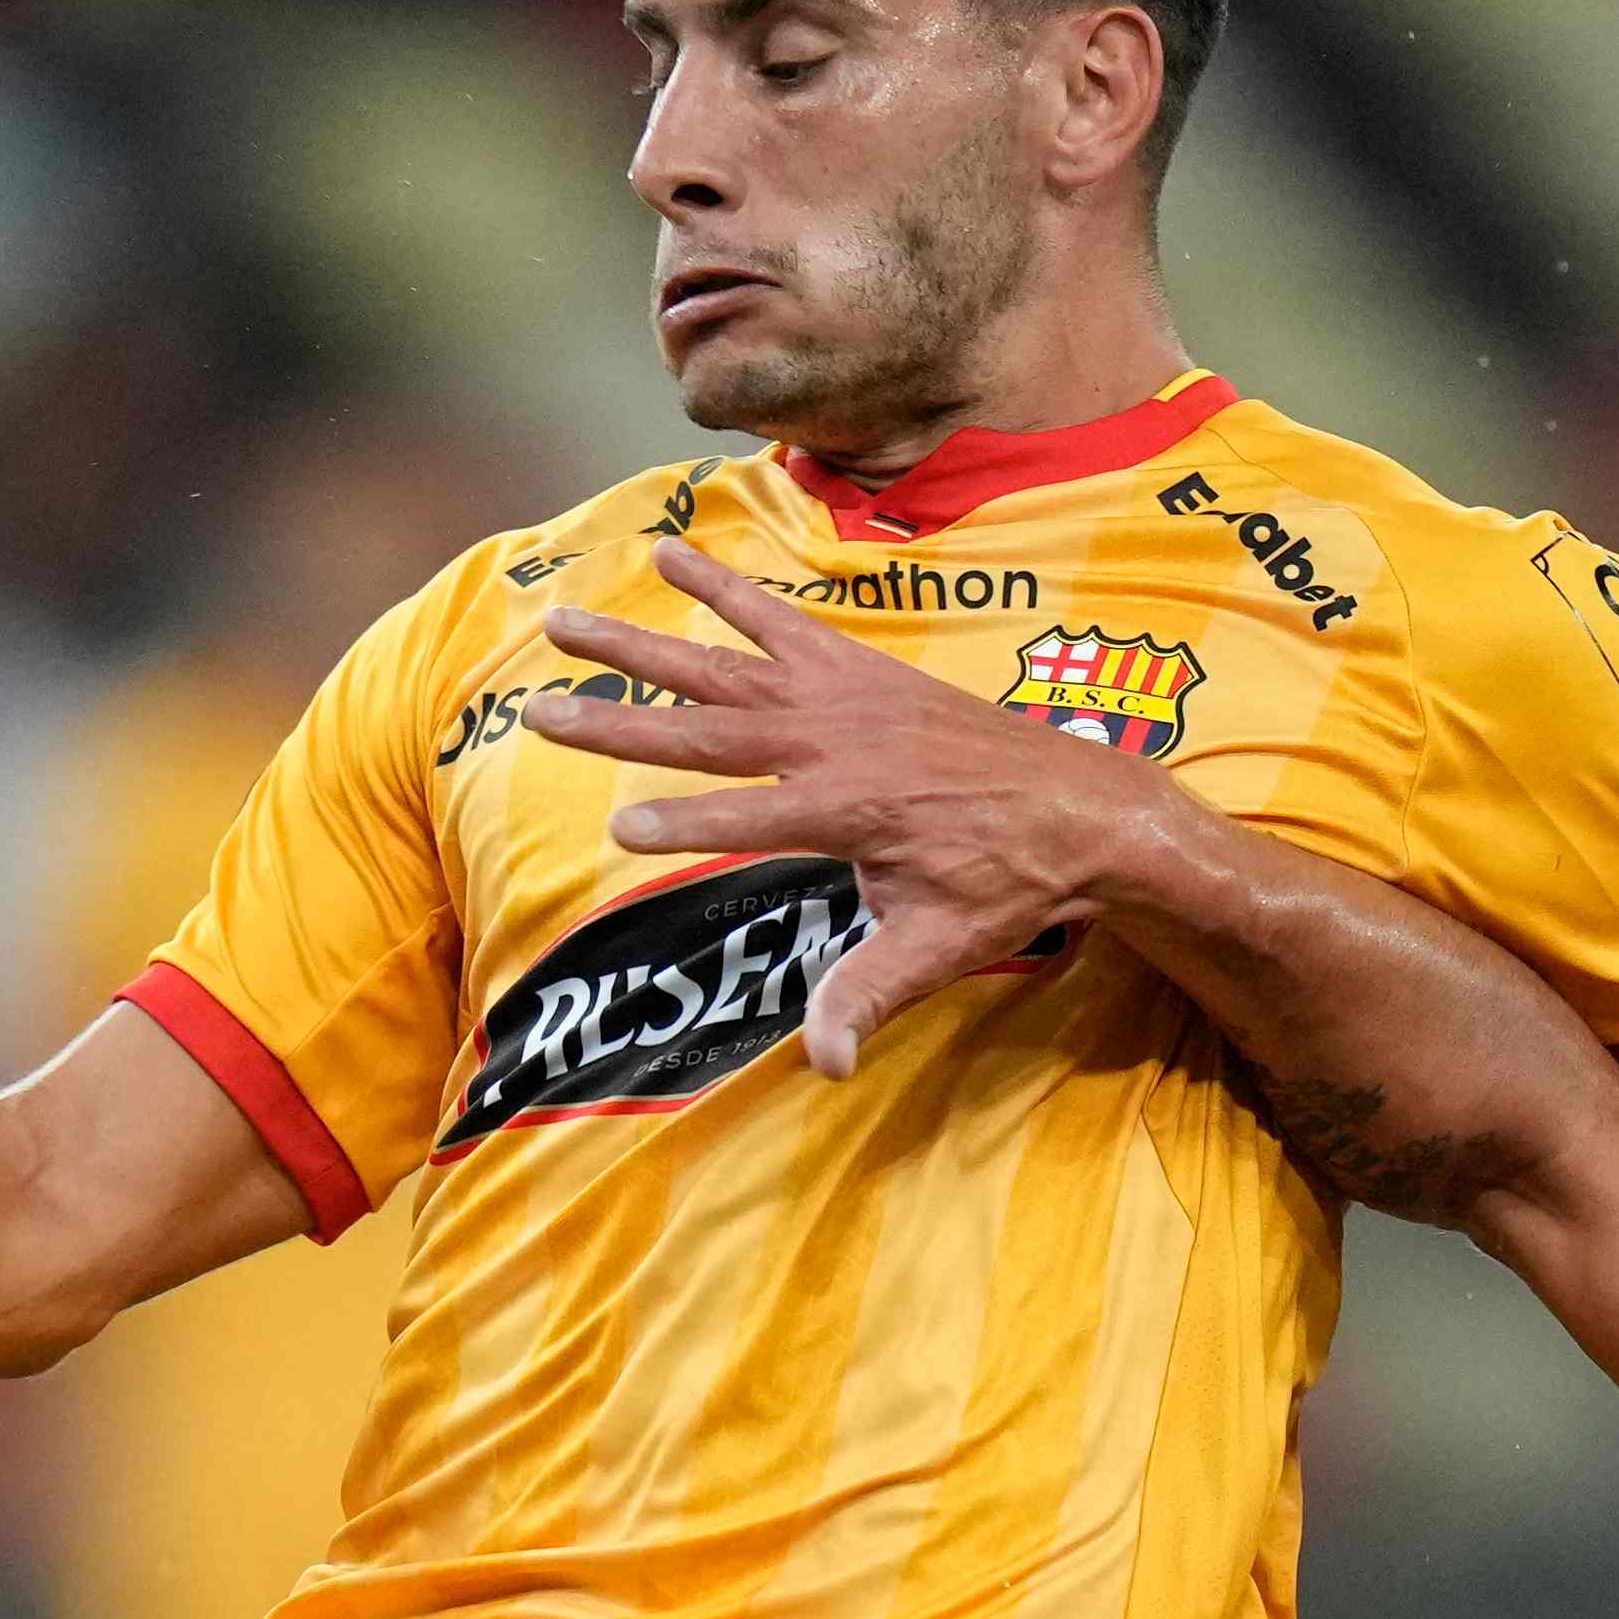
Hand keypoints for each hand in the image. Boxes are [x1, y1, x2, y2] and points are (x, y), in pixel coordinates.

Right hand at [517, 543, 1164, 1072]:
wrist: (1080, 805)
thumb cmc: (1007, 883)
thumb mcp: (939, 946)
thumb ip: (868, 994)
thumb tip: (824, 1063)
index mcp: (850, 809)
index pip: (747, 821)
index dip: (684, 826)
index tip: (616, 829)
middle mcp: (833, 740)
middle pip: (706, 730)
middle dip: (616, 722)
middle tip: (538, 708)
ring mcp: (839, 695)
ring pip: (718, 665)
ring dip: (636, 646)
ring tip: (562, 623)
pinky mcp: (853, 667)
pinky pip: (775, 618)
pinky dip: (722, 587)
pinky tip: (668, 554)